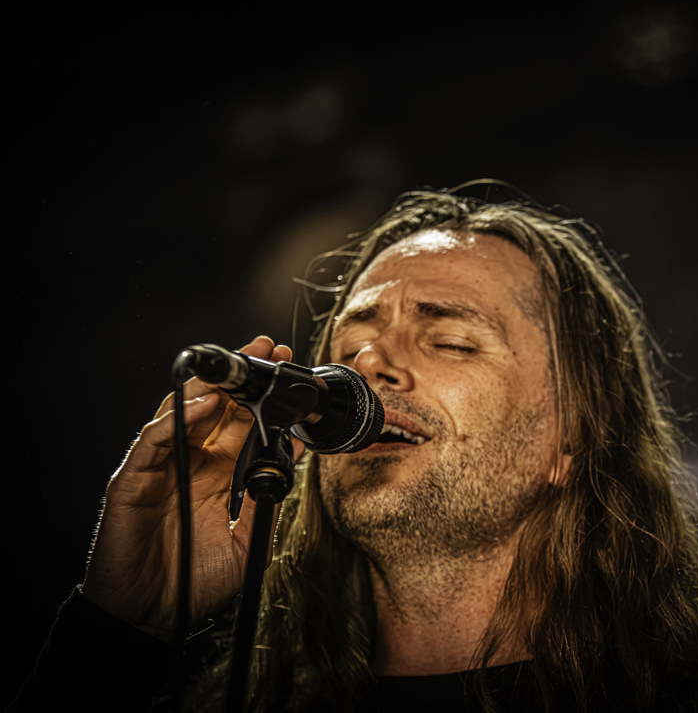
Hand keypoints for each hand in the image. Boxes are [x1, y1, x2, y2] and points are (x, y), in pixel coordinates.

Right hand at [82, 336, 304, 642]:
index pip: (239, 425)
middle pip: (215, 409)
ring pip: (183, 415)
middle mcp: (188, 465)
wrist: (149, 620)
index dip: (261, 399)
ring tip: (239, 365)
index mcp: (215, 475)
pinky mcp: (132, 481)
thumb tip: (293, 459)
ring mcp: (160, 469)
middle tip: (268, 349)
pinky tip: (205, 406)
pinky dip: (178, 420)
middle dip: (241, 377)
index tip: (288, 372)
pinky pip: (155, 443)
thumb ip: (265, 502)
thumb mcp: (245, 544)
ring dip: (212, 388)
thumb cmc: (192, 586)